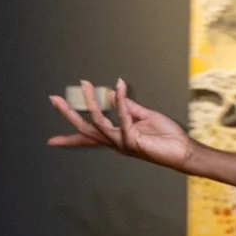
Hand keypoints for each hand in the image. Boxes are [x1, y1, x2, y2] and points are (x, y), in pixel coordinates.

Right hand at [47, 79, 235, 184]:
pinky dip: (121, 102)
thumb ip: (128, 106)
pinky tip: (120, 87)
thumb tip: (113, 93)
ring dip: (91, 101)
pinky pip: (123, 119)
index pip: (89, 138)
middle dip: (68, 114)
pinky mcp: (133, 142)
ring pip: (98, 122)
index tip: (52, 141)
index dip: (70, 139)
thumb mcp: (144, 116)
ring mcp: (122, 143)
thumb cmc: (167, 136)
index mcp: (116, 137)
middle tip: (54, 98)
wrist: (184, 150)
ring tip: (85, 84)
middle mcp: (116, 141)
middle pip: (85, 129)